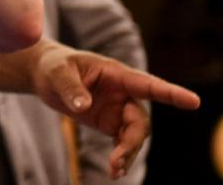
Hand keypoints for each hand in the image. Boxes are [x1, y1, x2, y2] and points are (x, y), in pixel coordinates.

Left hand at [28, 39, 200, 178]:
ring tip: (115, 171)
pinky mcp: (109, 123)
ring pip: (135, 134)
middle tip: (116, 160)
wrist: (46, 76)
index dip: (170, 93)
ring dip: (128, 153)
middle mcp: (123, 93)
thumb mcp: (57, 73)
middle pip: (140, 119)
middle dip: (133, 141)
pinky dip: (122, 156)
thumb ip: (71, 88)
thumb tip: (83, 106)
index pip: (148, 84)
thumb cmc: (54, 66)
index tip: (193, 101)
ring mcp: (118, 109)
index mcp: (116, 74)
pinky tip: (115, 171)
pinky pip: (123, 142)